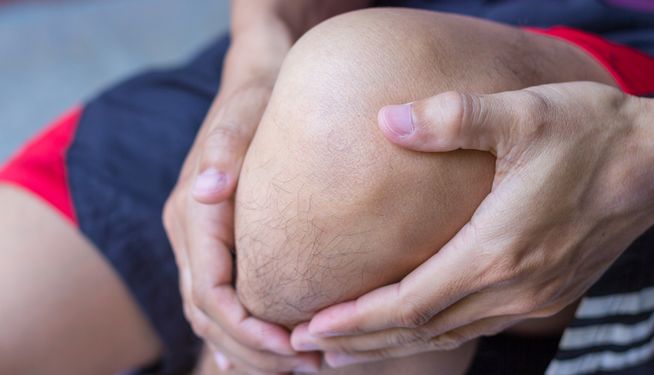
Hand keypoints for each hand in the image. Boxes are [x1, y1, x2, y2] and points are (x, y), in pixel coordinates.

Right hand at [163, 37, 320, 373]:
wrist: (250, 85)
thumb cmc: (256, 100)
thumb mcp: (244, 114)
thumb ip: (222, 148)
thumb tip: (204, 188)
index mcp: (193, 213)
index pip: (210, 292)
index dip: (246, 329)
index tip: (292, 346)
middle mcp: (188, 232)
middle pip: (208, 314)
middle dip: (254, 349)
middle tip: (307, 366)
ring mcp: (197, 240)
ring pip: (210, 315)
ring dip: (250, 347)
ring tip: (301, 364)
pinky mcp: (212, 242)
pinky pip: (216, 299)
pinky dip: (238, 332)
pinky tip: (265, 354)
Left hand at [290, 81, 653, 366]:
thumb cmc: (591, 134)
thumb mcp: (523, 114)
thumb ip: (452, 117)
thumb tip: (385, 119)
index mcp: (496, 250)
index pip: (410, 303)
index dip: (357, 320)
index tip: (311, 327)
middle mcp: (511, 286)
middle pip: (420, 330)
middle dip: (361, 342)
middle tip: (307, 348)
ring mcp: (529, 296)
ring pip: (446, 335)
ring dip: (391, 345)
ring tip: (344, 351)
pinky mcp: (543, 292)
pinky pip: (473, 326)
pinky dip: (431, 334)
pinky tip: (409, 330)